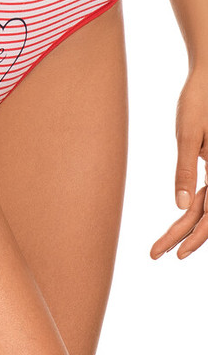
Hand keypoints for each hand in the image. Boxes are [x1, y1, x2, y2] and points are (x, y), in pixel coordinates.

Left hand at [150, 67, 207, 258]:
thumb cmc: (197, 100)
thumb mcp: (187, 135)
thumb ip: (185, 169)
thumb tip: (180, 206)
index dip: (194, 237)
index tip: (173, 254)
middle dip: (185, 237)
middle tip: (156, 254)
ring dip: (189, 227)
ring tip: (164, 244)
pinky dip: (195, 210)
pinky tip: (180, 221)